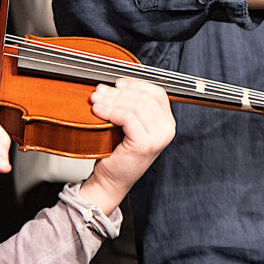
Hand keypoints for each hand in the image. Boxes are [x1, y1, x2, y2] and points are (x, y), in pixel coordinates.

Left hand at [77, 83, 176, 212]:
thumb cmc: (117, 153)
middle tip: (99, 92)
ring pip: (136, 106)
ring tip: (96, 101)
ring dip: (112, 101)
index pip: (157, 93)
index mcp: (166, 123)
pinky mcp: (145, 144)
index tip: (118, 84)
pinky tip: (98, 111)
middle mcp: (167, 129)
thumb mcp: (128, 125)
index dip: (136, 84)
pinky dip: (111, 111)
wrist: (111, 180)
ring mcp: (158, 138)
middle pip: (145, 97)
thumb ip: (130, 106)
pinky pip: (128, 117)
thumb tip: (115, 84)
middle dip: (119, 92)